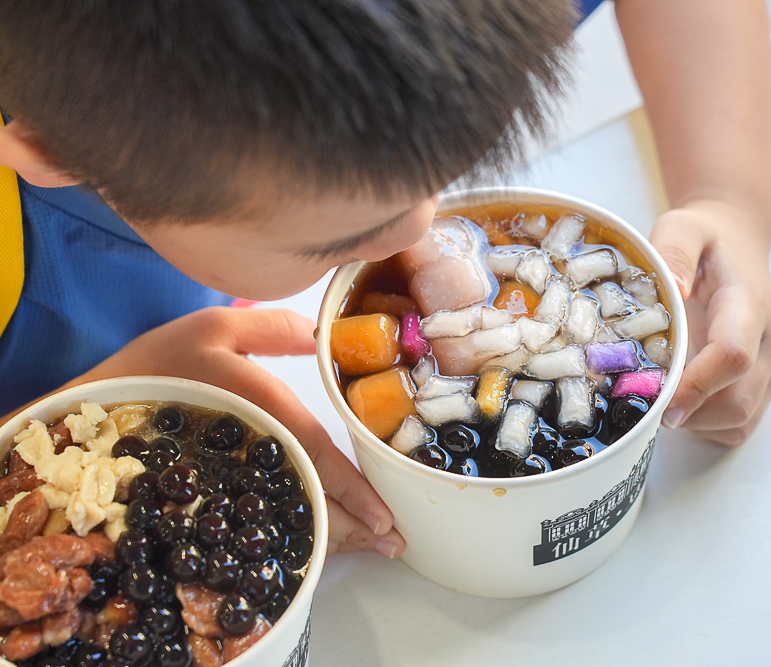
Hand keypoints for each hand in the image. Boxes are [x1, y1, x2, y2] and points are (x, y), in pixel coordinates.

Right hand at [76, 307, 405, 556]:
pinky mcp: (214, 492)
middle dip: (351, 525)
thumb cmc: (156, 364)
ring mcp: (229, 480)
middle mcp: (247, 453)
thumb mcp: (214, 327)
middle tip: (390, 544)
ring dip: (330, 535)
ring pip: (288, 516)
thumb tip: (320, 336)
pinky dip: (295, 529)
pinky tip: (316, 536)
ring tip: (366, 548)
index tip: (384, 517)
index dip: (351, 488)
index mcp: (256, 410)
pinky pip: (263, 516)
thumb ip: (270, 329)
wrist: (89, 410)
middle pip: (309, 498)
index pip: (316, 454)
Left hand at [651, 199, 770, 445]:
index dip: (696, 385)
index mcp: (749, 305)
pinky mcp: (763, 385)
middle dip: (687, 412)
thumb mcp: (682, 227)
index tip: (657, 399)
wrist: (737, 243)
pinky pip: (739, 425)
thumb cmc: (705, 239)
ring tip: (658, 394)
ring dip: (694, 422)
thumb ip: (674, 252)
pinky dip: (706, 425)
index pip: (734, 355)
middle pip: (738, 402)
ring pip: (739, 421)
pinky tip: (679, 398)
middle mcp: (770, 344)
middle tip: (642, 398)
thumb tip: (672, 292)